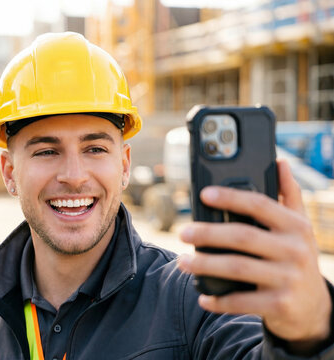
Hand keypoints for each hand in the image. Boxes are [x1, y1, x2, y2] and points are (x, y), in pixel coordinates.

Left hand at [177, 159, 331, 345]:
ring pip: (237, 267)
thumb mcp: (299, 227)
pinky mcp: (280, 304)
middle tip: (183, 233)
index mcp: (296, 226)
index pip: (260, 204)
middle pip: (242, 236)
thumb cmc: (296, 257)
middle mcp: (295, 250)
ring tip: (182, 262)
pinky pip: (241, 301)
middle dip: (207, 233)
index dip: (230, 197)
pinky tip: (202, 296)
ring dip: (205, 265)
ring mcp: (289, 278)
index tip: (204, 194)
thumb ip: (289, 195)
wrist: (314, 307)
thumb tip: (279, 162)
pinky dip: (218, 299)